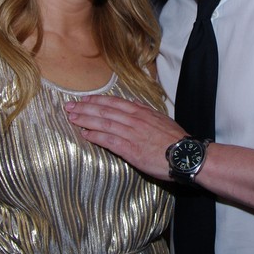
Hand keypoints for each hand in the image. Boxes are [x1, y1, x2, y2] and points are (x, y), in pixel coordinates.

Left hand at [65, 95, 186, 181]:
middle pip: (105, 111)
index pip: (114, 103)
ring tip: (72, 118)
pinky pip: (109, 140)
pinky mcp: (130, 149)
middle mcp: (134, 120)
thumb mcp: (161, 118)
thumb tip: (132, 102)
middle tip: (69, 106)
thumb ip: (145, 111)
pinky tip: (85, 134)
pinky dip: (95, 136)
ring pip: (104, 123)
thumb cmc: (175, 139)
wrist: (184, 154)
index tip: (84, 99)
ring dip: (86, 119)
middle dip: (85, 108)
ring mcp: (131, 134)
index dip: (97, 100)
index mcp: (141, 112)